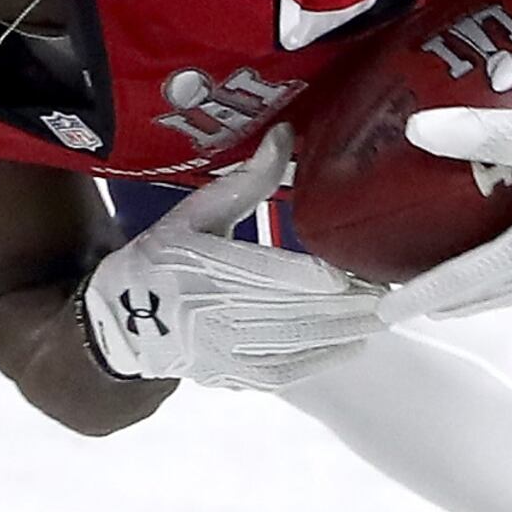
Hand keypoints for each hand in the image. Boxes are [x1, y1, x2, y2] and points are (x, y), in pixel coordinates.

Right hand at [79, 131, 384, 389]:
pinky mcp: (229, 375)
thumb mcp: (194, 213)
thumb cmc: (160, 259)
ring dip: (345, 331)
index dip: (323, 277)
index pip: (275, 274)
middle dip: (349, 304)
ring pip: (296, 342)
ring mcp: (221, 350)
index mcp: (201, 266)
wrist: (118, 325)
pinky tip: (354, 346)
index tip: (363, 268)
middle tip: (394, 291)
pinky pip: (284, 371)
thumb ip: (245, 181)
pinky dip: (322, 360)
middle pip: (296, 310)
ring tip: (384, 315)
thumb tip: (285, 136)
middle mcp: (211, 312)